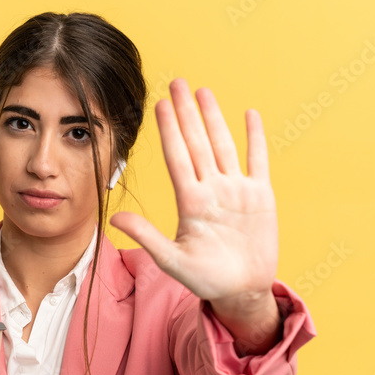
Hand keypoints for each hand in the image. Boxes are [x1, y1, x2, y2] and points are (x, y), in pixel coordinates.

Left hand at [110, 78, 277, 320]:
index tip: (159, 105)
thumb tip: (113, 219)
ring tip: (203, 91)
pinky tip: (248, 115)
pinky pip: (257, 161)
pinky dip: (255, 138)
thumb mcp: (174, 261)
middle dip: (187, 113)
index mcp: (190, 202)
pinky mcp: (261, 196)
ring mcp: (236, 190)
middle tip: (176, 83)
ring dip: (214, 118)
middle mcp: (211, 190)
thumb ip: (147, 237)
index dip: (169, 131)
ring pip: (223, 145)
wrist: (242, 292)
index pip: (177, 158)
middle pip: (197, 143)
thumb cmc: (206, 280)